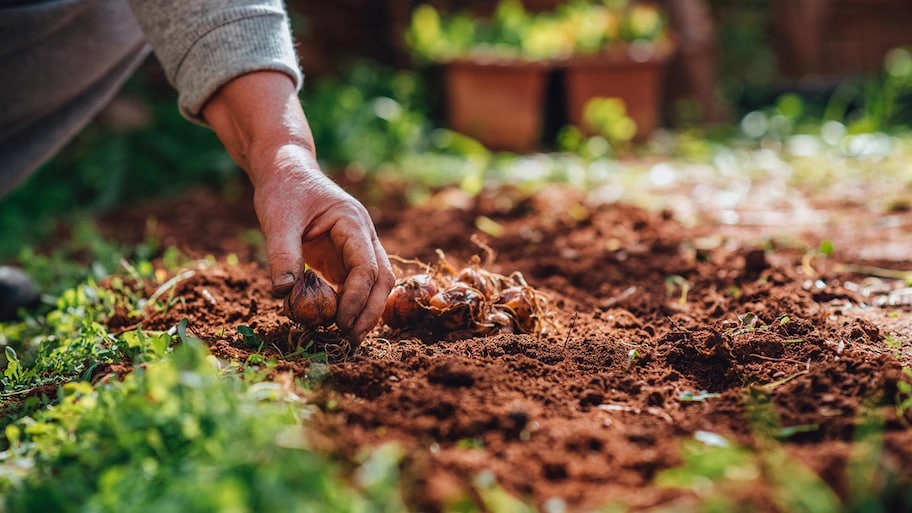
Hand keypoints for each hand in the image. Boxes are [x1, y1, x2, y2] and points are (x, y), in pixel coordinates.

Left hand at [202, 71, 393, 342]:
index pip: (366, 266)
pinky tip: (335, 322)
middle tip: (350, 340)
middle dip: (370, 312)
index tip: (339, 323)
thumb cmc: (283, 189)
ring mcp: (356, 246)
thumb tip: (284, 295)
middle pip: (382, 278)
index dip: (357, 298)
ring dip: (364, 311)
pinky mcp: (343, 256)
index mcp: (353, 221)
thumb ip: (282, 256)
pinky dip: (349, 304)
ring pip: (374, 284)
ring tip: (346, 337)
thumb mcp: (277, 220)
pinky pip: (354, 284)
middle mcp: (362, 235)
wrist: (284, 168)